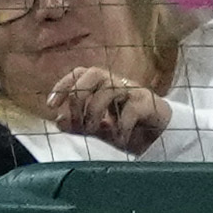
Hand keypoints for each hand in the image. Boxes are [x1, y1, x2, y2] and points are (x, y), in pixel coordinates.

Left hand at [43, 65, 170, 153]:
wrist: (161, 137)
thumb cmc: (128, 128)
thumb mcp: (99, 129)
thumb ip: (79, 125)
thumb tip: (58, 121)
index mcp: (102, 84)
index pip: (78, 73)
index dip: (62, 86)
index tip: (51, 106)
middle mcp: (116, 82)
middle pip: (92, 73)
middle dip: (78, 97)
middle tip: (76, 121)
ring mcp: (133, 90)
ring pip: (109, 90)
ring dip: (95, 113)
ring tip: (95, 131)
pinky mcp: (148, 102)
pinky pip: (130, 110)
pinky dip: (120, 127)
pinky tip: (119, 139)